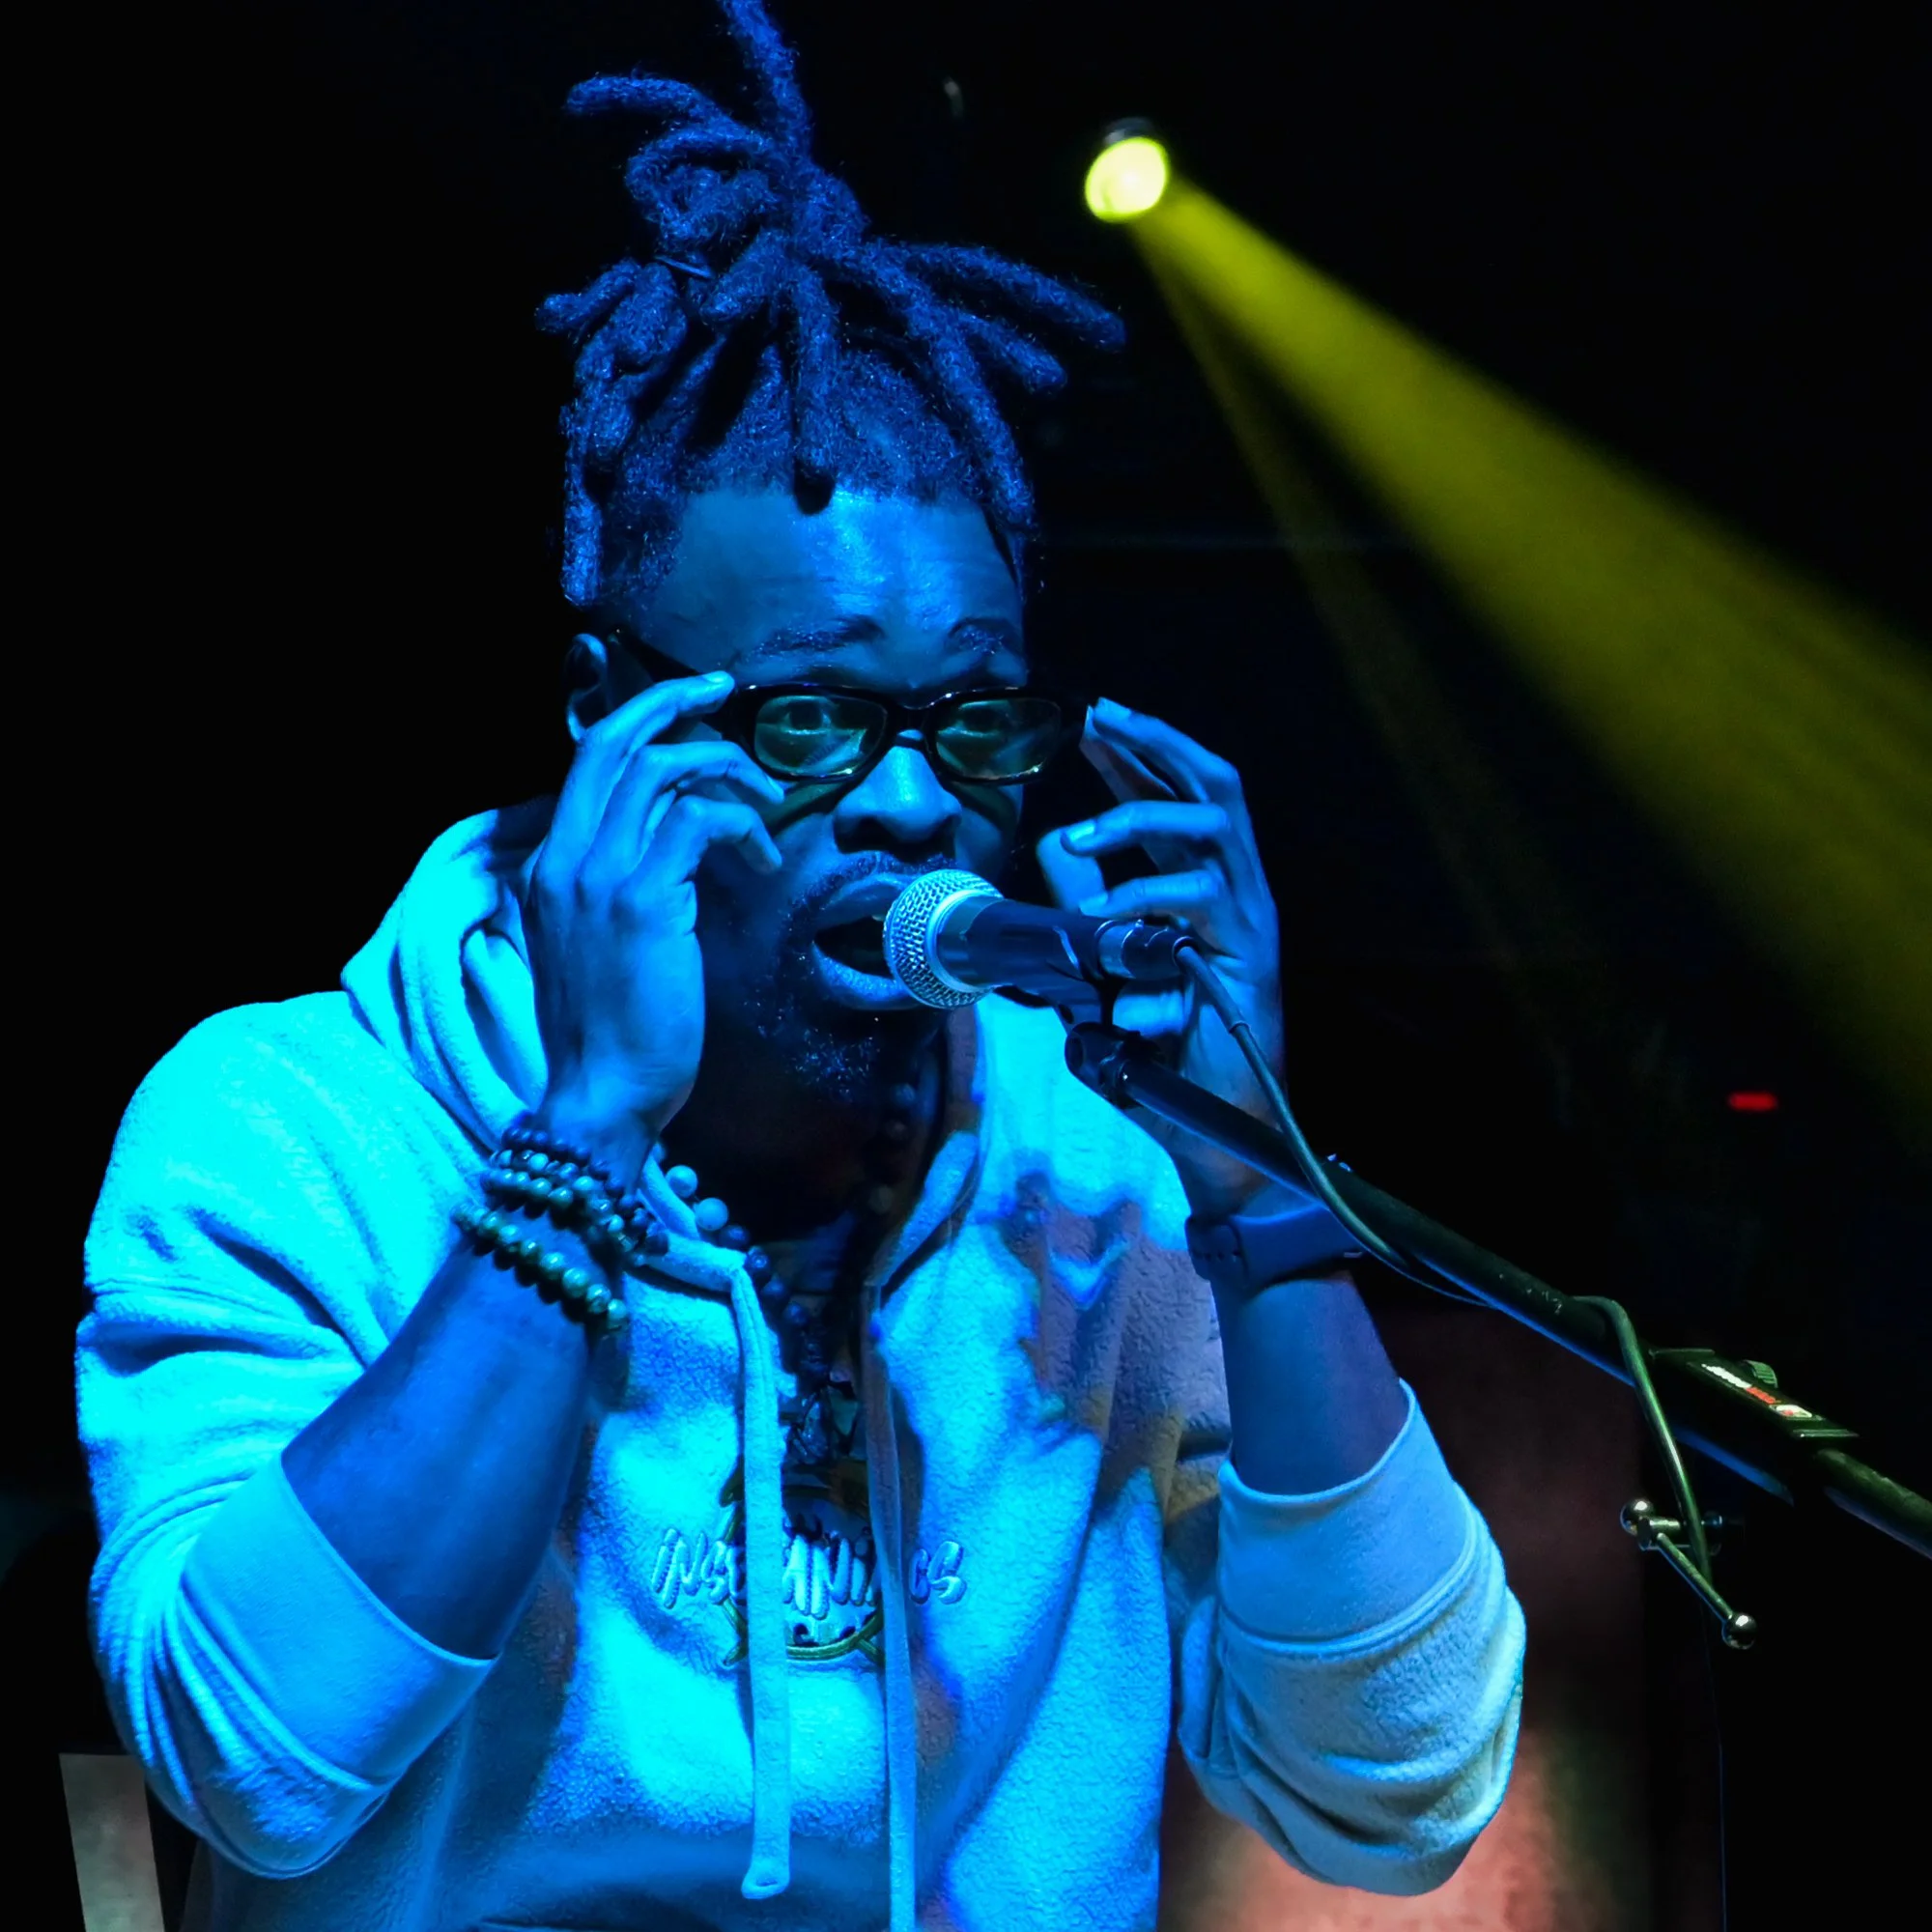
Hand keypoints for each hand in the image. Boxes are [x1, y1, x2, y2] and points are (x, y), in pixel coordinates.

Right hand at [524, 671, 783, 1171]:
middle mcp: (565, 859)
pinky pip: (698, 819)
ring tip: (765, 801)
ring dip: (724, 769)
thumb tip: (677, 850)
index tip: (691, 710)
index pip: (587, 764)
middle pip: (611, 742)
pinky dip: (740, 824)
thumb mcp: (600, 946)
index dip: (640, 725)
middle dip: (672, 703)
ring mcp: (598, 876)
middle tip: (723, 691)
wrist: (600, 1096)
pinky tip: (761, 860)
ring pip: (660, 770)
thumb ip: (621, 890)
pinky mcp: (643, 899)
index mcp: (549, 867)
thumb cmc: (613, 1034)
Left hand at [1039, 696, 1283, 1218]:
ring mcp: (1248, 921)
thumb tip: (1051, 842)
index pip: (1176, 799)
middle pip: (1214, 786)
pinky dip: (1148, 900)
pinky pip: (1203, 904)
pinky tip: (1103, 914)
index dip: (1137, 754)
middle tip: (1104, 717)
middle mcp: (1235, 891)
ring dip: (1142, 817)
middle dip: (1159, 743)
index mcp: (1203, 887)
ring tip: (1080, 833)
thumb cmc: (1161, 1049)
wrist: (1216, 1125)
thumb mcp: (1102, 965)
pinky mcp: (1247, 958)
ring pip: (1211, 829)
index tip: (1092, 719)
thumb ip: (1085, 903)